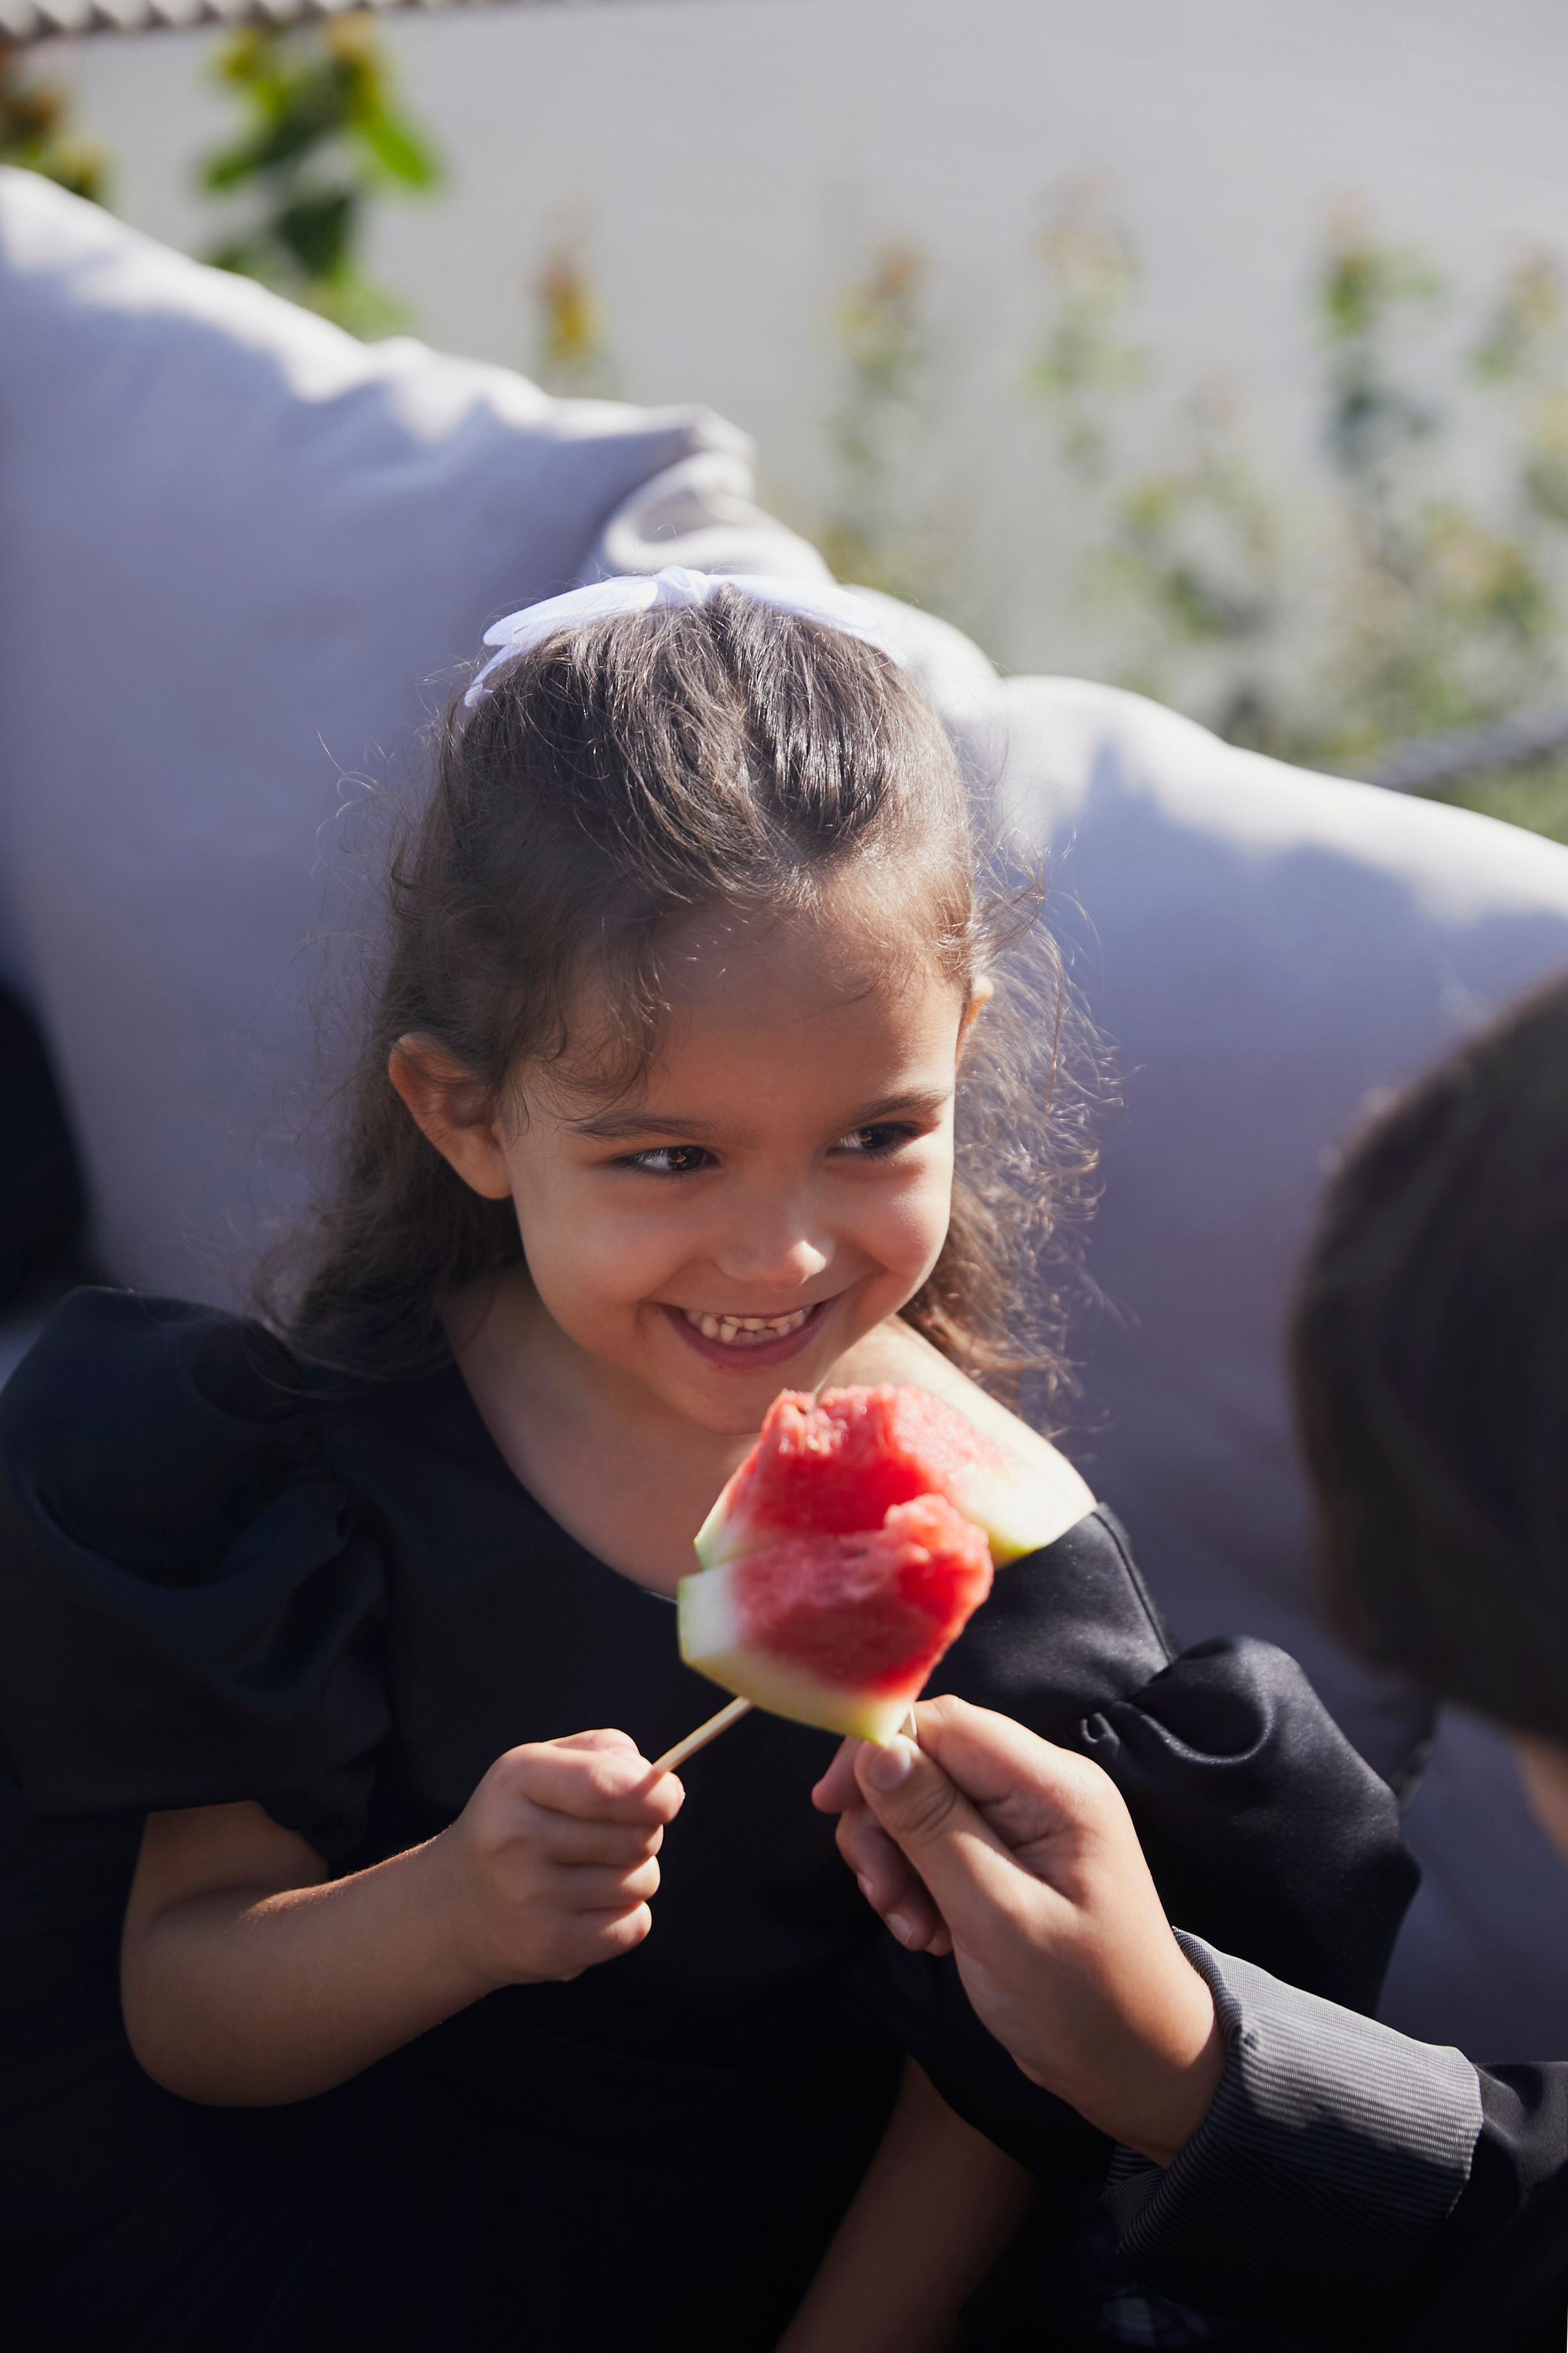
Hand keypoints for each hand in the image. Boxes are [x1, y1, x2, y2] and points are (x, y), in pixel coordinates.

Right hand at [440, 1729, 682, 1990]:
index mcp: (517, 1781)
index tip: (669, 1796)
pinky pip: (635, 1926)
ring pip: (643, 1881)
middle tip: (611, 1834)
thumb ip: (603, 1753)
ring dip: (634, 1874)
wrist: (454, 1908)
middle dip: (645, 1830)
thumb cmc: (517, 1822)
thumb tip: (660, 1785)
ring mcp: (532, 1900)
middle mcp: (518, 1840)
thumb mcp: (541, 1766)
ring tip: (590, 1872)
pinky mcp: (551, 1948)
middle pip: (638, 1835)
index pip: (602, 1785)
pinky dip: (626, 1917)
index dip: (652, 1792)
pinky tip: (588, 1907)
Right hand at [811, 1697, 1222, 2165]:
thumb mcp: (999, 1918)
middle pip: (928, 1761)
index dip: (878, 1750)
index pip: (947, 1723)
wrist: (1137, 2068)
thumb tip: (876, 1747)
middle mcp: (1042, 1789)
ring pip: (923, 1804)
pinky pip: (938, 1843)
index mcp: (1056, 1788)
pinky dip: (918, 1885)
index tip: (830, 1807)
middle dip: (886, 1824)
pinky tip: (933, 1935)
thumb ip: (935, 1827)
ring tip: (916, 1933)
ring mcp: (1026, 1823)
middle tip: (885, 1900)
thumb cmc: (1083, 2001)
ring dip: (898, 1864)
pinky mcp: (1008, 1857)